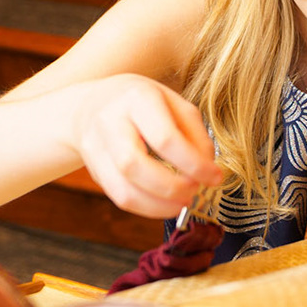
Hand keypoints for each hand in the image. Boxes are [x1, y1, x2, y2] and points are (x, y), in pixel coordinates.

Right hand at [68, 74, 218, 217]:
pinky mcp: (93, 171)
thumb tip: (208, 168)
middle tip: (196, 190)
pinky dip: (147, 208)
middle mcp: (110, 122)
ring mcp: (95, 148)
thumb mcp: (173, 102)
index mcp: (136, 98)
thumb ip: (194, 133)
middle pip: (136, 165)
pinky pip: (119, 198)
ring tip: (183, 202)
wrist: (91, 104)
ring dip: (159, 205)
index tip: (215, 177)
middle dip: (173, 187)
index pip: (165, 138)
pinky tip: (165, 205)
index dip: (193, 164)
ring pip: (123, 189)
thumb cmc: (140, 103)